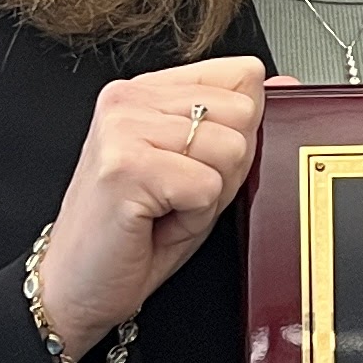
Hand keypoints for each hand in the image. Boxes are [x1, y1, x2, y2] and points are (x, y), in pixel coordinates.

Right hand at [35, 57, 266, 358]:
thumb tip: (286, 87)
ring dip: (209, 195)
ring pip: (230, 149)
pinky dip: (194, 218)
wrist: (76, 287)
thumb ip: (238, 125)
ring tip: (167, 209)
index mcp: (148, 90)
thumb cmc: (134, 235)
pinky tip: (156, 222)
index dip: (239, 133)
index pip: (242, 75)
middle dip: (226, 166)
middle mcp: (129, 98)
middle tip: (180, 195)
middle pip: (243, 113)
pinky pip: (206, 187)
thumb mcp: (199, 169)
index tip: (195, 165)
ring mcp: (122, 128)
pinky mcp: (125, 167)